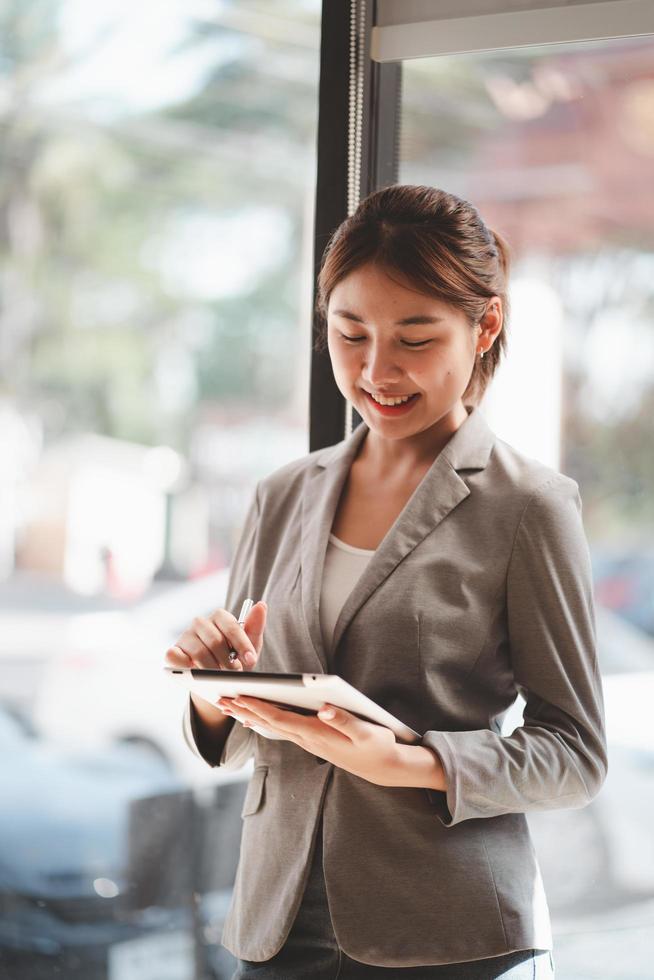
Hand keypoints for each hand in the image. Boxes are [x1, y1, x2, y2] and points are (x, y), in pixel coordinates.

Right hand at [164, 601, 266, 671]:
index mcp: (219, 616)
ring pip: (199, 652)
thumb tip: (261, 605)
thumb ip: (255, 626)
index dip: (242, 644)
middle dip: (228, 661)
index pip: (231, 626)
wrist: (217, 679)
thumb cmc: (234, 657)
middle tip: (236, 674)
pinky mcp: (173, 651)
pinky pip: (175, 656)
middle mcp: (200, 622)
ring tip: (221, 678)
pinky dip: (186, 666)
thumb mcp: (250, 645)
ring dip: (212, 669)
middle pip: (215, 641)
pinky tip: (195, 674)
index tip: (251, 660)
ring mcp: (185, 636)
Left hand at [216, 696, 405, 787]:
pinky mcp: (312, 739)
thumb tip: (324, 709)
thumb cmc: (379, 747)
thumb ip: (345, 721)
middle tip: (220, 698)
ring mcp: (308, 741)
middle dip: (245, 710)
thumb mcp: (367, 733)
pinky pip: (281, 729)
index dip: (259, 708)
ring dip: (250, 716)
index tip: (240, 697)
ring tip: (229, 705)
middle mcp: (308, 739)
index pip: (281, 720)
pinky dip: (264, 721)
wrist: (385, 768)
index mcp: (317, 734)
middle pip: (269, 724)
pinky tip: (254, 718)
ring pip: (272, 728)